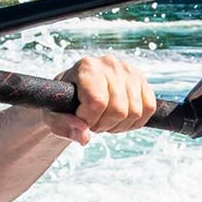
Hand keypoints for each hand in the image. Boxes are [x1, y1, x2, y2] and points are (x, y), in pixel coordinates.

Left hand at [42, 56, 156, 144]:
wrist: (76, 93)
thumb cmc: (62, 104)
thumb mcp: (52, 115)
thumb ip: (61, 125)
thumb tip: (84, 137)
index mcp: (87, 66)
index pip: (97, 102)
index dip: (89, 120)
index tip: (80, 120)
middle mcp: (110, 64)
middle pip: (118, 110)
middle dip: (104, 125)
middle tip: (92, 122)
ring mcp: (130, 71)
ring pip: (135, 112)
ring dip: (118, 126)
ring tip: (104, 120)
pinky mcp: (143, 81)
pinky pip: (148, 109)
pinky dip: (134, 122)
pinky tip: (119, 119)